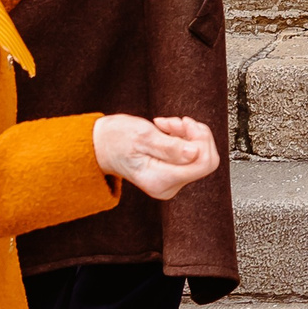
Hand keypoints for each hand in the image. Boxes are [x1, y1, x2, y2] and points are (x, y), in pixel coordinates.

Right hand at [93, 114, 219, 199]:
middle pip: (205, 160)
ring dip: (188, 134)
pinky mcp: (172, 173)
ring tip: (167, 124)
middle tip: (178, 122)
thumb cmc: (116, 139)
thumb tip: (196, 153)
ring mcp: (171, 181)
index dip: (201, 140)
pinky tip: (169, 129)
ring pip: (200, 154)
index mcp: (160, 181)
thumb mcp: (143, 136)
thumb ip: (170, 147)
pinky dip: (184, 137)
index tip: (186, 125)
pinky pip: (191, 154)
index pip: (202, 164)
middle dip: (196, 136)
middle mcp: (168, 185)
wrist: (101, 145)